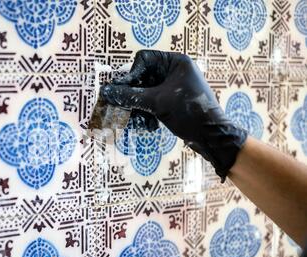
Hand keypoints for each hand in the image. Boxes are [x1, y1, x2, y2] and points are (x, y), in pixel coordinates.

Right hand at [100, 50, 247, 180]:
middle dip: (134, 95)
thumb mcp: (156, 102)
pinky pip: (153, 102)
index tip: (125, 91)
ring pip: (145, 92)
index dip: (132, 74)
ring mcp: (174, 86)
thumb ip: (130, 96)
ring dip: (140, 108)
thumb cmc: (188, 112)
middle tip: (125, 108)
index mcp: (175, 62)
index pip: (143, 59)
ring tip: (139, 122)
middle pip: (142, 77)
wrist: (211, 136)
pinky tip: (149, 125)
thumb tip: (107, 92)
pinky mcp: (173, 101)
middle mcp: (174, 71)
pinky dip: (148, 113)